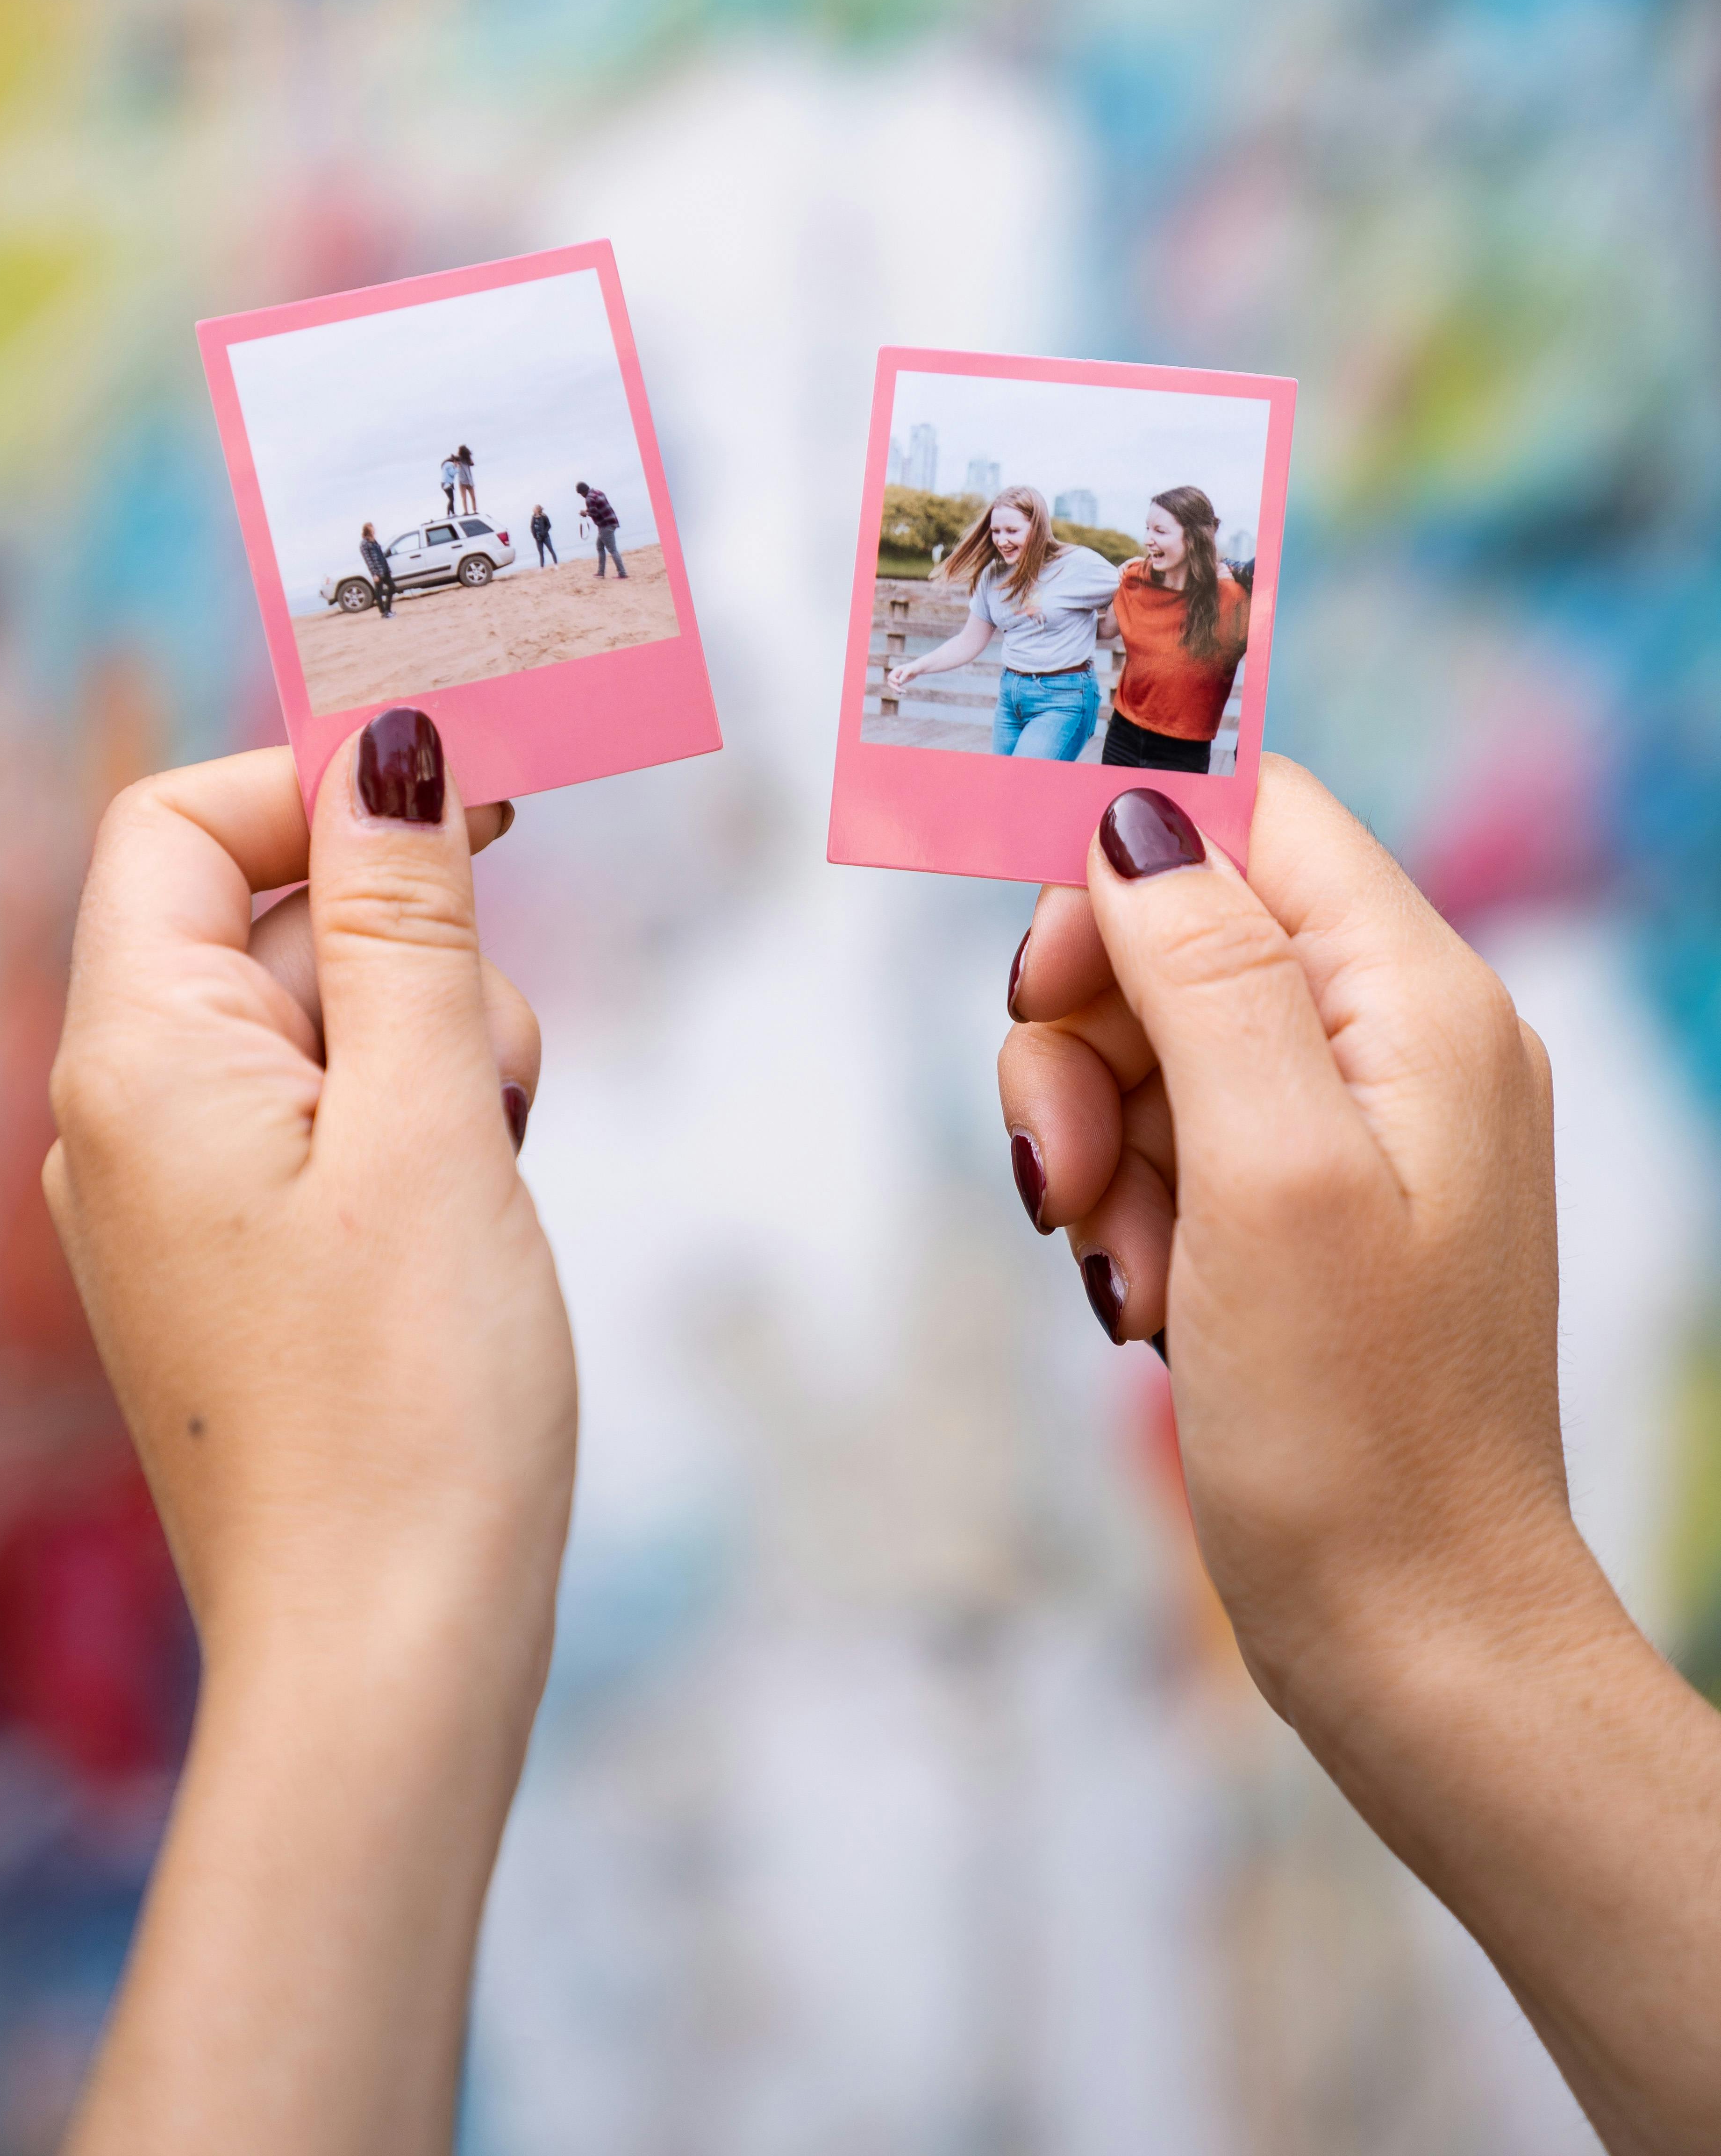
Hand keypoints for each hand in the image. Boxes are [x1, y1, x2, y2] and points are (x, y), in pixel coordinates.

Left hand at [45, 716, 575, 2155]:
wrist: (392, 1651)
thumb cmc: (415, 1397)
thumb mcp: (435, 1116)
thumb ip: (406, 918)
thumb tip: (392, 737)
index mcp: (138, 1061)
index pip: (181, 823)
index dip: (320, 781)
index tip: (476, 801)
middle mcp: (125, 1118)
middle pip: (264, 920)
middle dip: (408, 946)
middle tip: (499, 1063)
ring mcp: (178, 1197)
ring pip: (319, 1022)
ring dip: (433, 1045)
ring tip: (488, 1170)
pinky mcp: (240, 1260)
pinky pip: (326, 1121)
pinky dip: (417, 1127)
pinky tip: (466, 1221)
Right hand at [885, 655, 921, 691]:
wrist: (917, 668)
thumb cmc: (913, 667)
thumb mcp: (910, 669)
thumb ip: (904, 674)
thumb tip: (900, 681)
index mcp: (896, 670)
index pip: (890, 677)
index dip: (894, 681)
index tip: (901, 682)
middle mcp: (895, 674)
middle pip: (889, 682)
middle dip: (894, 687)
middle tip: (900, 691)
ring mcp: (896, 679)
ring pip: (892, 686)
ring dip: (896, 690)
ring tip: (904, 692)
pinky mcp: (899, 682)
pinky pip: (895, 688)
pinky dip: (898, 691)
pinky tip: (904, 692)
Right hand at [998, 760, 1720, 2154]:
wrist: (1416, 1639)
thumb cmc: (1359, 1425)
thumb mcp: (1267, 1170)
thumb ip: (1208, 966)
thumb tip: (1134, 810)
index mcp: (1420, 1001)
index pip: (1254, 814)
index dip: (1119, 849)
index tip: (1030, 961)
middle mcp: (1399, 1042)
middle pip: (1177, 925)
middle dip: (1084, 1032)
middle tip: (1069, 1163)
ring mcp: (1352, 1129)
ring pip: (1150, 1038)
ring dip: (1093, 1135)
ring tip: (1118, 1261)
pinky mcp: (1302, 1208)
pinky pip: (1168, 1140)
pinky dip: (1126, 1203)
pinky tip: (1146, 1298)